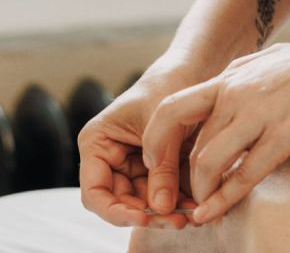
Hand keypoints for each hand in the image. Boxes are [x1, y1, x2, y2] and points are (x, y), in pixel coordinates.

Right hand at [78, 58, 202, 228]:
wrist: (192, 70)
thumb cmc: (169, 85)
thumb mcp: (163, 124)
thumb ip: (161, 166)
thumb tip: (161, 208)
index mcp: (97, 142)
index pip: (95, 192)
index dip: (114, 212)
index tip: (142, 217)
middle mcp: (109, 159)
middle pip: (120, 203)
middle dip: (148, 215)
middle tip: (177, 220)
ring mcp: (131, 166)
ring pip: (142, 203)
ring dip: (165, 213)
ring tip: (191, 215)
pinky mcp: (153, 169)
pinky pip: (160, 194)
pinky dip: (175, 202)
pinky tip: (194, 206)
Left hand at [141, 37, 289, 222]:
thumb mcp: (268, 64)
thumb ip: (245, 82)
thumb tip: (232, 99)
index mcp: (230, 75)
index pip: (174, 108)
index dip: (158, 141)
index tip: (159, 166)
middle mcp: (235, 90)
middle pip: (186, 140)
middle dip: (174, 175)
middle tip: (176, 196)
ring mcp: (258, 111)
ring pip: (207, 160)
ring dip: (199, 192)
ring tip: (202, 208)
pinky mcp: (284, 133)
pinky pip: (244, 173)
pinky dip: (224, 199)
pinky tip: (214, 213)